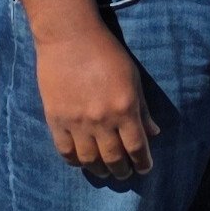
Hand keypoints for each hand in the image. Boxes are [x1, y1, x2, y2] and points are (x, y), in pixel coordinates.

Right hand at [37, 23, 154, 179]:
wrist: (68, 37)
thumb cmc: (106, 53)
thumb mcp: (133, 78)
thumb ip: (142, 109)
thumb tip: (153, 134)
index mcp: (125, 109)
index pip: (137, 147)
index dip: (143, 163)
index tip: (144, 168)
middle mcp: (101, 120)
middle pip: (114, 158)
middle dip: (122, 170)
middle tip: (125, 173)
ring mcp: (76, 122)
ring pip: (89, 159)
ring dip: (99, 169)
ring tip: (104, 170)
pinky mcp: (55, 119)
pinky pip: (65, 150)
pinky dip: (74, 161)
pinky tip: (81, 161)